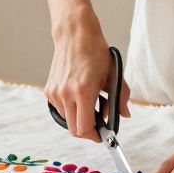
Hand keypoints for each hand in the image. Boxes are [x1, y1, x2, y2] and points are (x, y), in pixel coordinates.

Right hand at [44, 24, 130, 143]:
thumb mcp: (114, 74)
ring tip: (89, 104)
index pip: (84, 128)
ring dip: (79, 118)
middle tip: (98, 125)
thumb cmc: (95, 52)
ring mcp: (55, 93)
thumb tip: (124, 115)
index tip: (102, 136)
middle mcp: (66, 94)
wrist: (74, 36)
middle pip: (74, 130)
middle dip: (87, 131)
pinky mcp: (49, 90)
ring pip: (67, 120)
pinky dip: (70, 109)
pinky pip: (60, 109)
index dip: (94, 136)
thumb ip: (120, 98)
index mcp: (83, 91)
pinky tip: (78, 96)